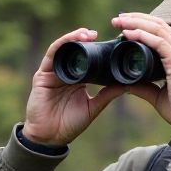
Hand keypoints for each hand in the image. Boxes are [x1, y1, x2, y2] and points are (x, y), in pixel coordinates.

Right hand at [22, 29, 127, 145]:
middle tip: (100, 33)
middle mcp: (64, 72)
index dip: (98, 49)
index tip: (113, 43)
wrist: (50, 137)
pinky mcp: (42, 75)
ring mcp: (52, 72)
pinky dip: (61, 46)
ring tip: (87, 34)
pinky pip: (51, 56)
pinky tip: (72, 41)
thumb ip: (108, 95)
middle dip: (86, 39)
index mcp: (78, 78)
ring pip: (63, 49)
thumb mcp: (94, 107)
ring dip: (74, 38)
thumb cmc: (70, 123)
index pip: (88, 58)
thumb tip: (128, 84)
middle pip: (75, 50)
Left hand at [111, 13, 170, 127]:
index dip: (142, 23)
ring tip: (118, 22)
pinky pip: (158, 42)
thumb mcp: (157, 95)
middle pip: (158, 24)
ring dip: (135, 22)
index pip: (161, 30)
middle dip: (136, 18)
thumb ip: (144, 86)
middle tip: (117, 19)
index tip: (123, 24)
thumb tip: (126, 83)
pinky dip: (141, 35)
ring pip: (157, 28)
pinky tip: (128, 34)